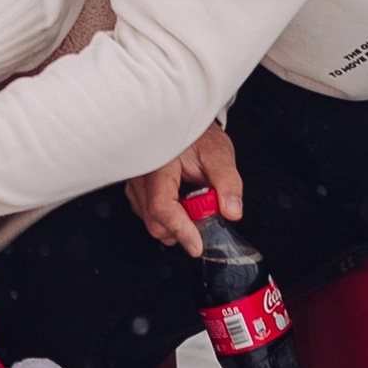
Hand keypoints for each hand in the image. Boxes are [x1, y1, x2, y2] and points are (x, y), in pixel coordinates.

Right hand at [126, 124, 242, 257]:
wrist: (182, 123)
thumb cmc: (198, 136)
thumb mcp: (219, 156)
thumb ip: (228, 184)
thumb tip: (232, 211)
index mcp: (159, 165)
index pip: (162, 207)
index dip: (181, 230)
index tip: (197, 245)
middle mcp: (140, 175)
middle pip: (154, 221)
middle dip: (181, 230)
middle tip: (205, 213)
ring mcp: (135, 182)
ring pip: (150, 220)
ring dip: (175, 223)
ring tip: (193, 201)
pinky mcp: (136, 188)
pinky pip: (148, 213)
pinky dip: (167, 216)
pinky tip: (181, 202)